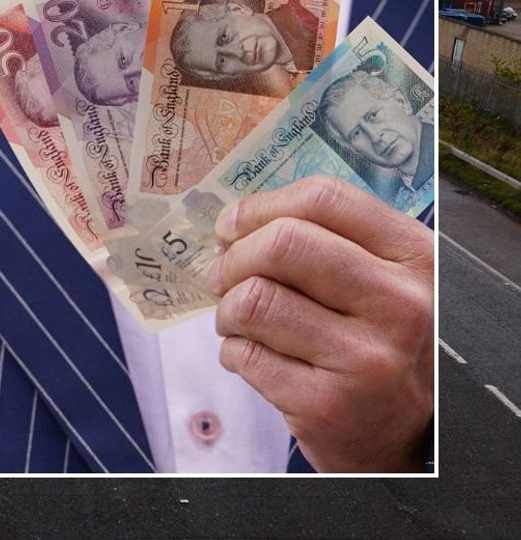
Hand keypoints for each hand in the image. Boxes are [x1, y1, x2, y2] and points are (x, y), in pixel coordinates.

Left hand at [207, 176, 432, 471]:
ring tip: (236, 321)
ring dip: (227, 309)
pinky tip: (250, 356)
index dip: (261, 206)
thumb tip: (234, 223)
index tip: (231, 225)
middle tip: (221, 276)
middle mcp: (401, 304)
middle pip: (283, 244)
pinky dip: (232, 351)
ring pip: (254, 300)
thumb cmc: (376, 342)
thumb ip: (326, 241)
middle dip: (234, 258)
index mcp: (415, 258)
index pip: (325, 199)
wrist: (403, 436)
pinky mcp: (326, 404)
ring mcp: (366, 358)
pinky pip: (245, 354)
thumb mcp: (381, 282)